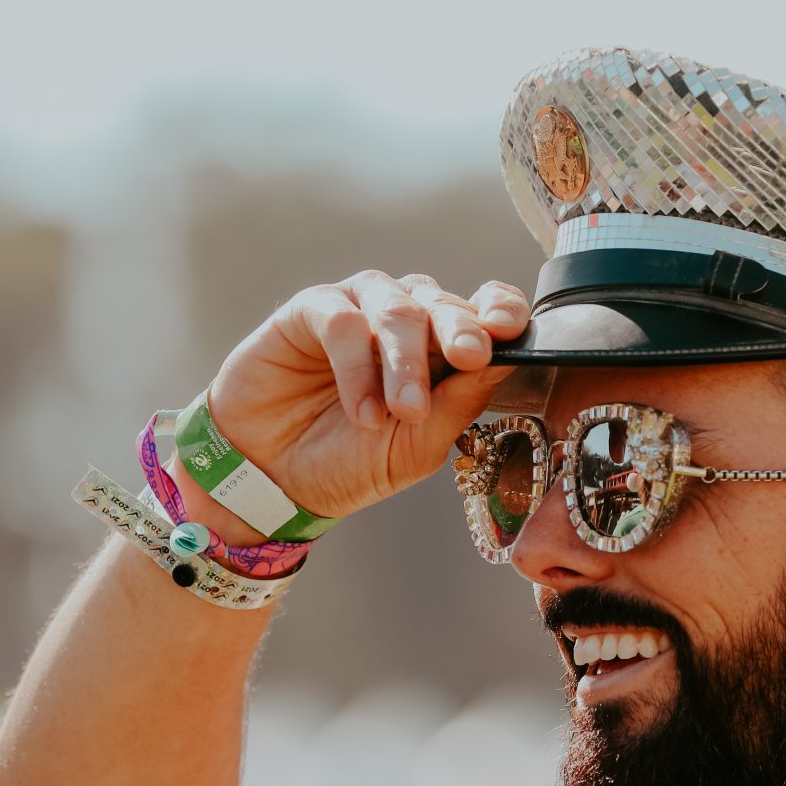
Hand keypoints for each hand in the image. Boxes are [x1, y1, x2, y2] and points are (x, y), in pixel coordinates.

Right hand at [199, 271, 530, 523]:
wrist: (275, 480)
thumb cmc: (351, 462)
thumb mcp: (417, 448)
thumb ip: (458, 405)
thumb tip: (502, 363)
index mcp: (443, 348)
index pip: (485, 309)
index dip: (502, 310)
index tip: (510, 331)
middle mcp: (405, 319)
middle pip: (445, 305)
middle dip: (461, 331)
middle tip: (470, 359)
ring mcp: (359, 310)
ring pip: (397, 307)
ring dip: (405, 360)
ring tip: (405, 411)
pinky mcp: (310, 310)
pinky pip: (342, 319)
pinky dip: (357, 365)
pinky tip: (363, 411)